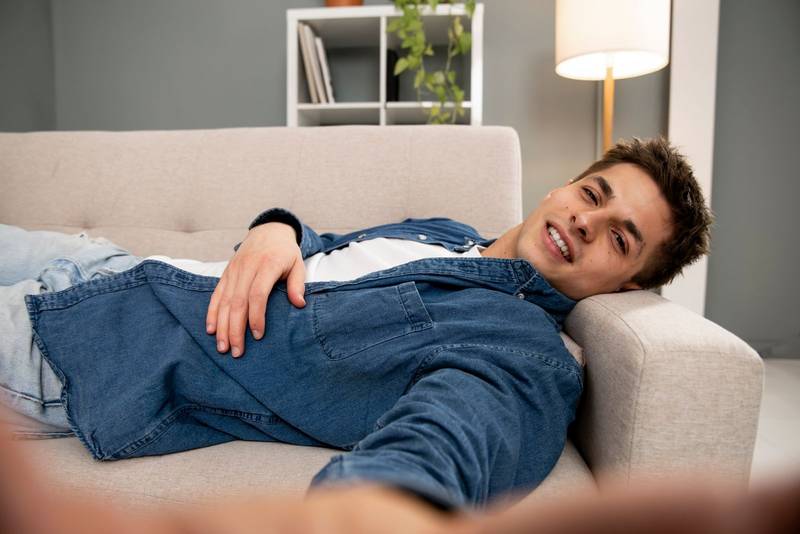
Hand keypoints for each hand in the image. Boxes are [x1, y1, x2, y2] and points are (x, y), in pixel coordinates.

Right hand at [206, 222, 306, 357]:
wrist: (268, 230)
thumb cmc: (285, 252)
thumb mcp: (297, 264)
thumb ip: (298, 284)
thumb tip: (299, 304)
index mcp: (267, 265)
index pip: (258, 294)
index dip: (256, 316)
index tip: (258, 335)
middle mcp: (247, 268)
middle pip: (238, 302)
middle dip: (235, 329)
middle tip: (236, 352)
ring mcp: (234, 271)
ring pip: (225, 301)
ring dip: (222, 326)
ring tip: (222, 347)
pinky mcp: (226, 273)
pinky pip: (216, 295)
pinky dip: (212, 313)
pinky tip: (211, 329)